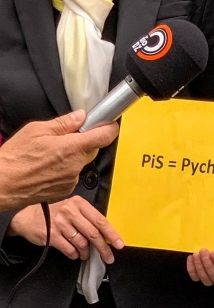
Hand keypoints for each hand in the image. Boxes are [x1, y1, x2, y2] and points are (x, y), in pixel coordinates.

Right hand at [0, 110, 118, 210]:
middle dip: (84, 142)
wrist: (1, 185)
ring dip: (73, 158)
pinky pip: (72, 176)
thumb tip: (81, 117)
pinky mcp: (66, 190)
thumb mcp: (36, 130)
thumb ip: (63, 123)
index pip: (105, 136)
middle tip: (66, 139)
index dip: (109, 128)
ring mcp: (71, 180)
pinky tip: (48, 168)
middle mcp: (76, 165)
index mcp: (72, 148)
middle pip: (93, 149)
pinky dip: (66, 170)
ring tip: (50, 156)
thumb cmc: (14, 158)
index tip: (108, 124)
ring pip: (81, 163)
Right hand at [8, 195, 123, 262]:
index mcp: (79, 203)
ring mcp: (60, 224)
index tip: (119, 244)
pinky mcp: (51, 236)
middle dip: (103, 248)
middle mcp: (70, 212)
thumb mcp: (72, 208)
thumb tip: (106, 234)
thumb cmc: (54, 214)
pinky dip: (75, 254)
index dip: (112, 234)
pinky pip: (69, 249)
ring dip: (86, 252)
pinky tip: (75, 254)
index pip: (100, 220)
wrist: (26, 217)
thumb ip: (87, 218)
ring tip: (85, 254)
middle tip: (109, 257)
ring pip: (82, 243)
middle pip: (93, 233)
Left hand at [186, 249, 213, 285]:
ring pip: (207, 280)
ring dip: (199, 267)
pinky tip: (190, 258)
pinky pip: (196, 278)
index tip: (213, 252)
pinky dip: (192, 269)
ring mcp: (212, 278)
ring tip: (195, 254)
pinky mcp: (202, 277)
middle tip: (203, 251)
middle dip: (208, 264)